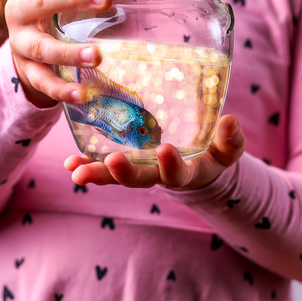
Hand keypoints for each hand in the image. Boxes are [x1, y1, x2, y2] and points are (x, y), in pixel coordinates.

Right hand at [4, 0, 111, 107]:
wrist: (29, 44)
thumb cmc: (51, 4)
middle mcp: (18, 13)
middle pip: (40, 2)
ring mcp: (22, 45)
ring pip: (42, 48)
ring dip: (69, 52)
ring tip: (98, 56)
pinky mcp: (29, 72)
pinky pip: (44, 82)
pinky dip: (61, 90)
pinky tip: (82, 94)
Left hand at [64, 114, 245, 189]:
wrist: (194, 166)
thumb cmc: (211, 155)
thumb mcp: (226, 151)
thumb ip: (230, 140)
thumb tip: (231, 121)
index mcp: (182, 173)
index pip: (176, 174)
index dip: (171, 165)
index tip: (167, 150)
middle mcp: (156, 175)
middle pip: (138, 179)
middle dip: (123, 173)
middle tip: (111, 163)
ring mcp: (138, 170)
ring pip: (115, 176)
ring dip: (96, 173)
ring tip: (75, 170)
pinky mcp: (125, 162)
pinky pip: (104, 166)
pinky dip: (88, 164)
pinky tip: (70, 163)